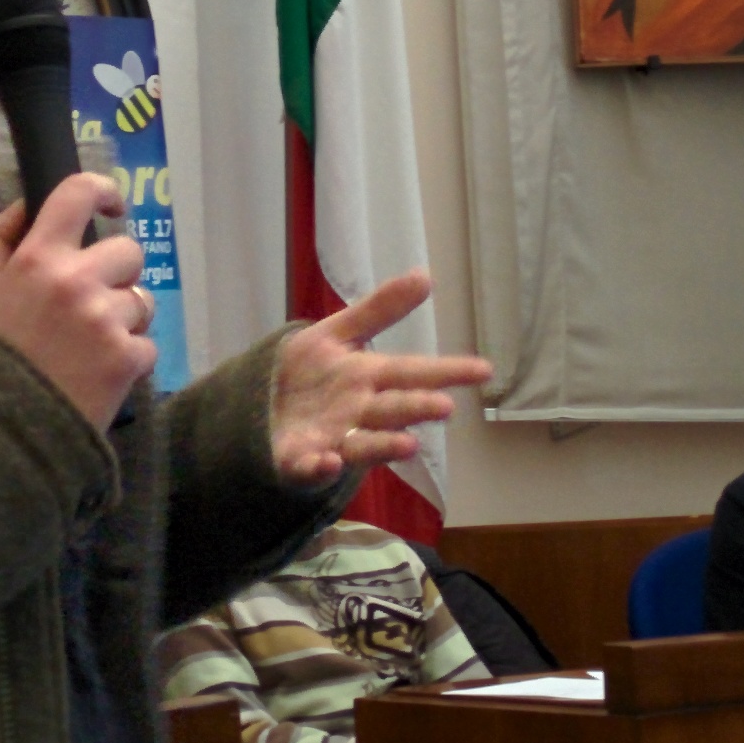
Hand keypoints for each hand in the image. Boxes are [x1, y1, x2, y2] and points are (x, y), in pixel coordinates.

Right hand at [0, 172, 155, 435]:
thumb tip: (26, 205)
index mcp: (36, 258)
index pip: (77, 194)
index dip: (102, 191)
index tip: (110, 206)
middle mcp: (75, 280)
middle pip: (129, 251)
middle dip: (117, 274)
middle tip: (91, 304)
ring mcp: (105, 319)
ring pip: (142, 299)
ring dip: (125, 319)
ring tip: (90, 347)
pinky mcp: (127, 358)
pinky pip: (147, 344)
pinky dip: (129, 359)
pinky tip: (98, 375)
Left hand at [268, 271, 495, 488]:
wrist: (259, 406)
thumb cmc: (309, 373)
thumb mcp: (337, 332)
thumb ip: (379, 309)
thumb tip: (424, 275)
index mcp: (369, 378)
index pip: (413, 372)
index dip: (448, 371)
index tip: (484, 370)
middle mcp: (358, 412)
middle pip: (392, 409)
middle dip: (416, 409)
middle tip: (444, 407)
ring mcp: (332, 439)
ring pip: (364, 445)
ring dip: (385, 446)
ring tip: (409, 445)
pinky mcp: (300, 461)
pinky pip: (311, 467)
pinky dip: (320, 467)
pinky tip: (327, 461)